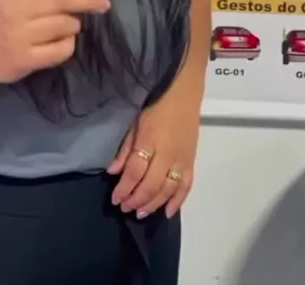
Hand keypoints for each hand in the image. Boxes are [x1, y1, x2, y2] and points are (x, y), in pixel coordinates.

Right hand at [0, 0, 108, 84]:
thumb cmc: (0, 19)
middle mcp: (17, 8)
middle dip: (90, 0)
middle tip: (105, 4)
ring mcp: (20, 35)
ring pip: (66, 25)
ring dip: (75, 25)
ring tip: (67, 28)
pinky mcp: (25, 59)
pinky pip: (62, 49)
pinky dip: (68, 45)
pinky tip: (60, 43)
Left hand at [107, 96, 199, 219]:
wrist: (183, 91)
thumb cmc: (155, 103)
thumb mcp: (135, 121)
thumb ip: (125, 148)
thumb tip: (113, 171)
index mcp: (150, 140)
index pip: (136, 171)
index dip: (124, 188)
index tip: (115, 199)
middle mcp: (168, 153)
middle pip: (152, 184)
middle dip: (136, 199)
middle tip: (125, 208)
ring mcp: (182, 158)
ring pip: (168, 189)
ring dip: (153, 204)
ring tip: (140, 213)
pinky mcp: (192, 160)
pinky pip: (187, 185)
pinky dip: (178, 201)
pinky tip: (167, 212)